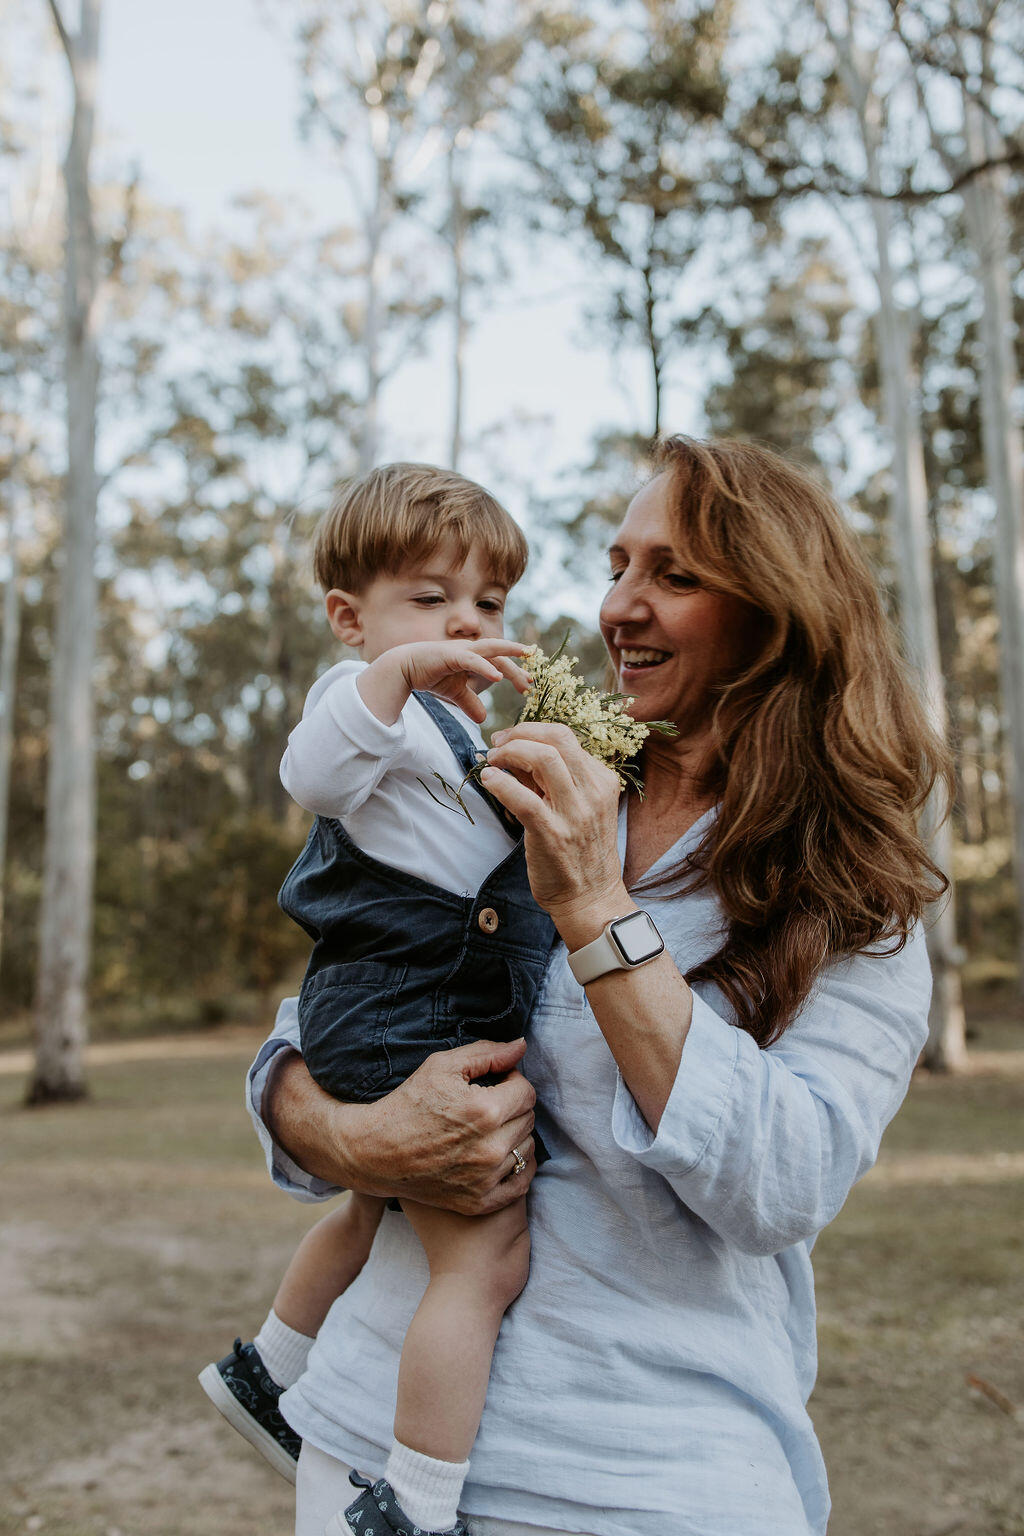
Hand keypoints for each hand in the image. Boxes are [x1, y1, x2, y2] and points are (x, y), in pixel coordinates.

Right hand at [265, 1037, 537, 1214]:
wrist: (375, 1153)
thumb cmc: (407, 1104)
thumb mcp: (442, 1066)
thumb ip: (487, 1054)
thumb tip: (521, 1046)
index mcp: (484, 1112)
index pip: (527, 1093)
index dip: (513, 1082)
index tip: (495, 1084)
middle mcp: (490, 1149)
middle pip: (529, 1120)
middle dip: (513, 1107)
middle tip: (487, 1105)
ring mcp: (485, 1179)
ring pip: (527, 1149)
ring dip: (515, 1135)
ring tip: (487, 1129)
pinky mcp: (480, 1202)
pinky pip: (521, 1182)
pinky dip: (516, 1167)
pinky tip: (496, 1154)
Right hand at [360, 639, 530, 726]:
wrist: (404, 668)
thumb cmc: (430, 675)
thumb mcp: (456, 693)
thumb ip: (470, 703)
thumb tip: (483, 719)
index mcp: (475, 658)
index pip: (500, 663)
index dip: (516, 673)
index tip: (529, 686)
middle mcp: (471, 650)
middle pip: (501, 656)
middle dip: (517, 667)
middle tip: (531, 683)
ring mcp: (462, 650)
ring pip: (491, 648)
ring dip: (509, 651)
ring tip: (525, 653)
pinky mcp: (451, 654)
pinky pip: (472, 660)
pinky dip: (486, 668)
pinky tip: (497, 678)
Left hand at [480, 723, 628, 939]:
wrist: (591, 898)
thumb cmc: (580, 853)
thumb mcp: (577, 808)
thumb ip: (550, 781)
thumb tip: (514, 755)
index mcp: (602, 782)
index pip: (566, 737)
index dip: (532, 730)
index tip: (510, 738)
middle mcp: (593, 792)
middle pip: (558, 738)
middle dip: (521, 732)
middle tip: (498, 743)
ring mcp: (575, 813)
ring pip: (544, 759)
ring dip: (510, 752)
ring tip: (492, 761)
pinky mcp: (553, 834)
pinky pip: (523, 798)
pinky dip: (500, 783)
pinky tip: (488, 780)